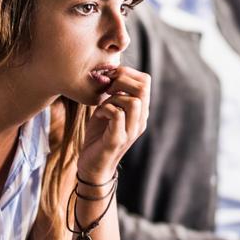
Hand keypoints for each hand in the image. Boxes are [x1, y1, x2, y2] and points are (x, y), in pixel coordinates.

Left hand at [77, 67, 149, 183]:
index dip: (127, 72)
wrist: (93, 167)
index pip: (146, 81)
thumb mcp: (108, 111)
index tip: (110, 77)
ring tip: (103, 104)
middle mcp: (140, 121)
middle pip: (143, 87)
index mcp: (140, 112)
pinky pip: (117, 115)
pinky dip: (105, 110)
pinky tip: (98, 115)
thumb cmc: (99, 137)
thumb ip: (113, 95)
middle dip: (121, 80)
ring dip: (114, 97)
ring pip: (134, 101)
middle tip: (106, 87)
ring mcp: (131, 131)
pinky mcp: (118, 140)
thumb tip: (109, 73)